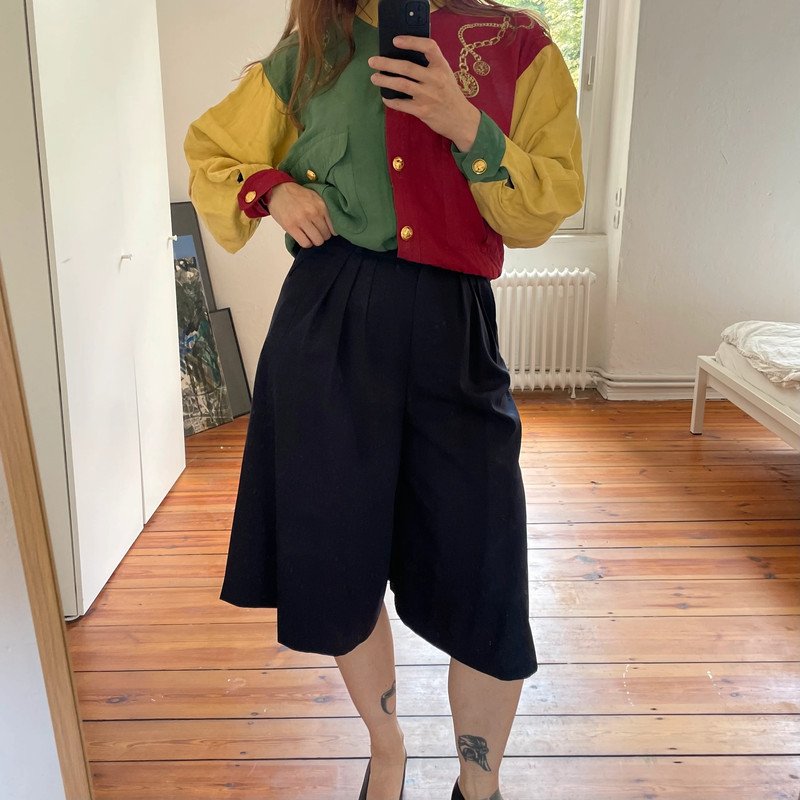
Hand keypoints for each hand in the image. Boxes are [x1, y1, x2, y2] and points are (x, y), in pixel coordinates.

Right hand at [266, 182, 336, 247]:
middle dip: (321, 236)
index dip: (330, 232)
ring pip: (317, 241)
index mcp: (321, 206)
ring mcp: (302, 220)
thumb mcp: (315, 198)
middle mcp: (313, 213)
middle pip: (325, 236)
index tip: (325, 231)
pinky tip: (303, 238)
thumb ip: (323, 210)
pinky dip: (305, 243)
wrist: (278, 190)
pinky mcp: (291, 226)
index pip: (333, 228)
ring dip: (314, 241)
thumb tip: (331, 227)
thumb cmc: (297, 195)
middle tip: (316, 233)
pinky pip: (305, 243)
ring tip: (309, 236)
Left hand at [367, 36, 480, 151]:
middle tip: (372, 61)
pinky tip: (385, 97)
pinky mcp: (422, 111)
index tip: (395, 41)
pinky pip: (401, 104)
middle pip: (407, 67)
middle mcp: (435, 79)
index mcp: (442, 66)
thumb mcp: (446, 75)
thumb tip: (404, 58)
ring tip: (374, 77)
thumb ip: (430, 66)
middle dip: (386, 63)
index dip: (411, 41)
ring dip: (384, 80)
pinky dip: (391, 101)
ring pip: (401, 85)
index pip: (428, 47)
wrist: (461, 120)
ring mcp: (428, 96)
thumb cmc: (450, 95)